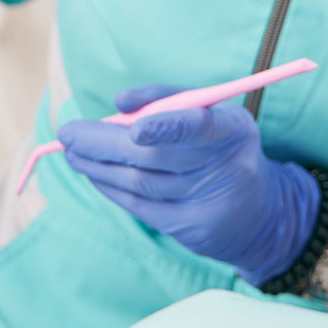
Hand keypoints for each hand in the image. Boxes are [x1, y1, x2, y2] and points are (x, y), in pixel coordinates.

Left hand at [56, 85, 319, 285]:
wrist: (260, 213)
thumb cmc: (221, 147)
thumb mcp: (209, 113)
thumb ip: (166, 98)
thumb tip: (120, 101)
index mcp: (231, 129)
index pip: (199, 126)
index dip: (167, 126)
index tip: (134, 128)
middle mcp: (224, 168)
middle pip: (155, 157)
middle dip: (103, 144)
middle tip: (67, 133)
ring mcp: (207, 203)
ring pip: (140, 183)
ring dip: (97, 166)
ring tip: (70, 152)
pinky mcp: (190, 229)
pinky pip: (140, 206)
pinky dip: (110, 187)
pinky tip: (91, 173)